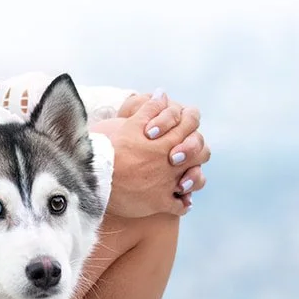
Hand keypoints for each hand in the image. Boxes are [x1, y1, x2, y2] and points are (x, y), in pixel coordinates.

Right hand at [92, 92, 203, 217]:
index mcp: (167, 141)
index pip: (192, 125)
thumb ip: (150, 108)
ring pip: (195, 180)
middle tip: (185, 153)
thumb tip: (163, 93)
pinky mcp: (160, 202)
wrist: (97, 177)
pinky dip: (181, 202)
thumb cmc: (112, 150)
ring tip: (184, 179)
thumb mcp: (131, 125)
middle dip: (196, 151)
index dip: (190, 124)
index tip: (183, 128)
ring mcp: (168, 183)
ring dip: (193, 179)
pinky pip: (180, 204)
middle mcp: (172, 162)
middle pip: (201, 153)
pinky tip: (178, 199)